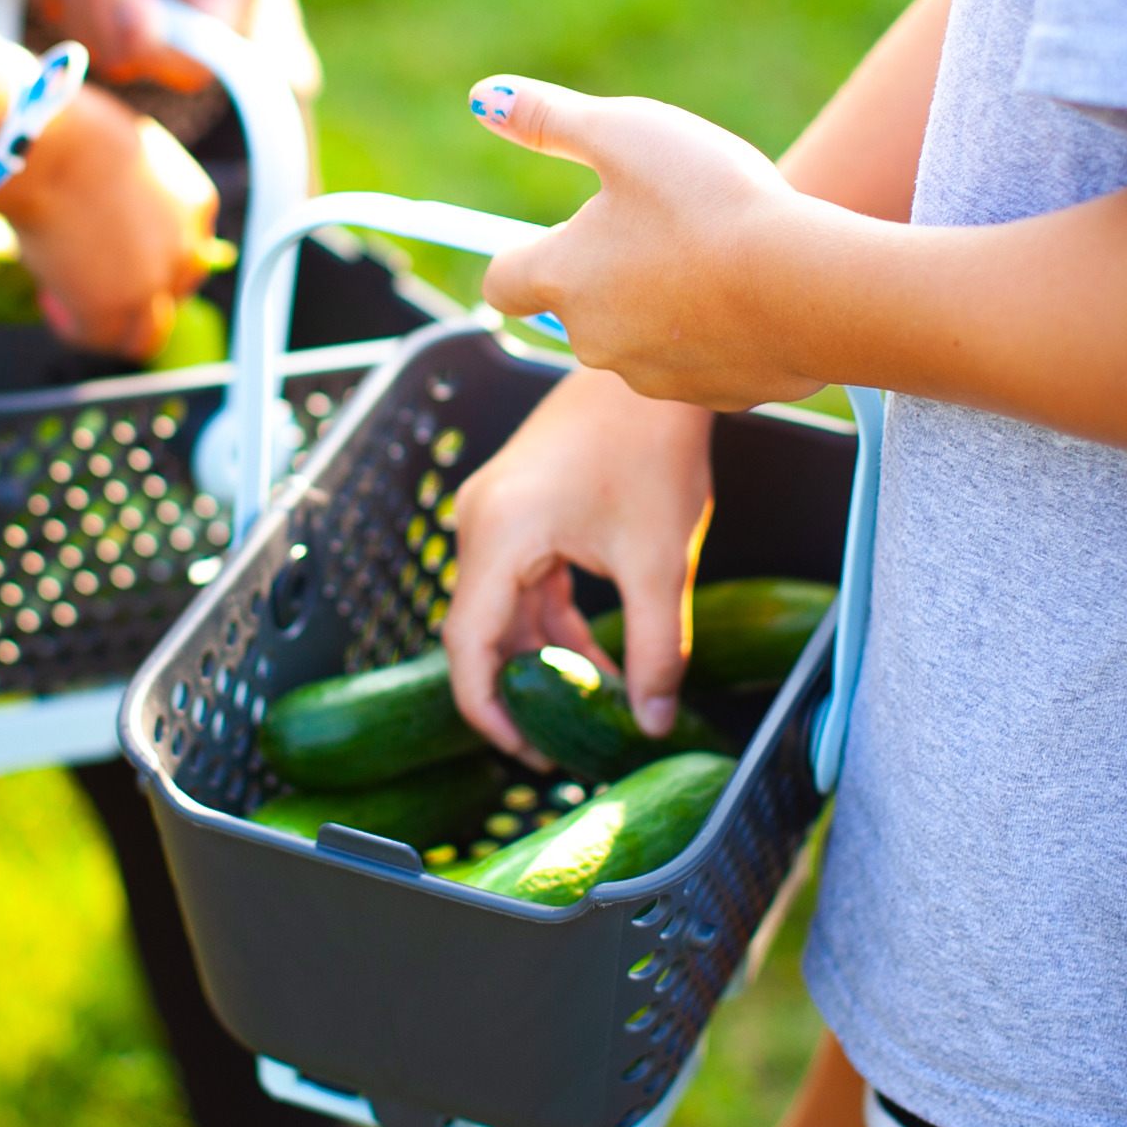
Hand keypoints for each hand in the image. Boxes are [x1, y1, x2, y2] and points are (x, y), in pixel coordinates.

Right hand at [0, 86, 218, 355]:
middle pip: (174, 290)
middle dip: (137, 288)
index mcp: (196, 204)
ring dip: (115, 325)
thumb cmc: (75, 133)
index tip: (114, 244)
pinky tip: (52, 304)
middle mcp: (186, 247)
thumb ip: (137, 186)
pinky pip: (100, 339)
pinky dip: (75, 327)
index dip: (150, 250)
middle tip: (94, 276)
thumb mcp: (128, 150)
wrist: (48, 146)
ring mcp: (154, 282)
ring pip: (148, 333)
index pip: (189, 248)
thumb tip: (111, 203)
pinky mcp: (114, 306)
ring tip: (76, 306)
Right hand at [443, 368, 714, 752]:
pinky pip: (522, 582)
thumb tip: (651, 721)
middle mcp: (480, 522)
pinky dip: (553, 621)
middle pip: (481, 631)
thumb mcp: (658, 563)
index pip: (468, 646)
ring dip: (545, 656)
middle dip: (522, 690)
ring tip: (593, 703)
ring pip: (505, 609)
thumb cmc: (651, 448)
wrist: (654, 373)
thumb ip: (653, 650)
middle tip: (562, 743)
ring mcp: (496, 512)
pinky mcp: (519, 507)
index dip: (490, 711)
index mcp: (499, 536)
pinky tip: (598, 655)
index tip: (527, 752)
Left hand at [468, 75, 826, 410]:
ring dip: (663, 301)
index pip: (501, 281)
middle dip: (608, 270)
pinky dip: (718, 331)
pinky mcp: (716, 395)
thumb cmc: (709, 200)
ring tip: (717, 253)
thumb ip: (550, 118)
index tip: (564, 227)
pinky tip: (756, 293)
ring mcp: (654, 376)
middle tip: (665, 222)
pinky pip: (703, 360)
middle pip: (577, 307)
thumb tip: (485, 97)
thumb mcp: (624, 132)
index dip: (522, 251)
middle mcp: (593, 340)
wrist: (809, 285)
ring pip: (641, 335)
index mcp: (560, 279)